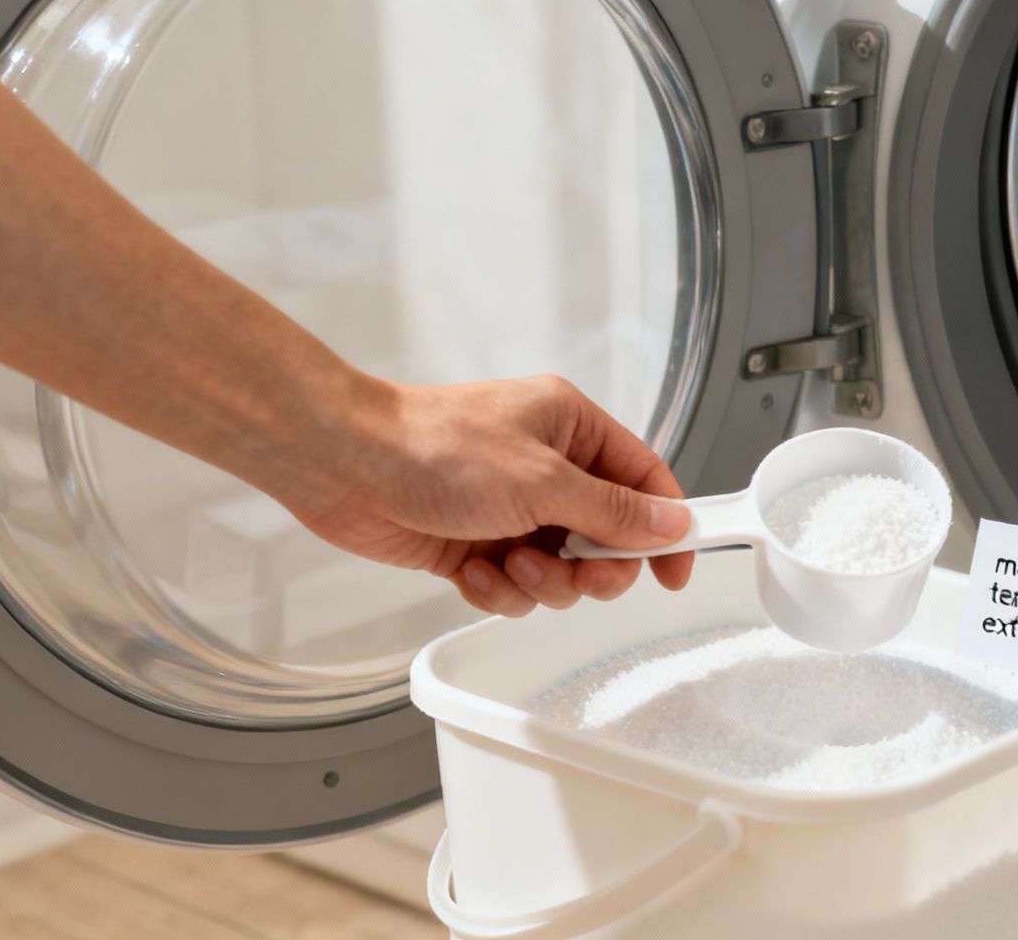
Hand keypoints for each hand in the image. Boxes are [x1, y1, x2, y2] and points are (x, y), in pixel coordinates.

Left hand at [284, 374, 693, 616]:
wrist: (343, 464)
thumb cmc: (433, 447)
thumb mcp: (542, 480)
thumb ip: (614, 509)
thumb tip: (671, 522)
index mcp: (572, 428)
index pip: (645, 479)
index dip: (666, 528)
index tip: (674, 573)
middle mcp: (547, 466)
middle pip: (608, 537)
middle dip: (593, 568)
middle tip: (578, 575)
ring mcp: (511, 508)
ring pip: (562, 570)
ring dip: (541, 582)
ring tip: (508, 565)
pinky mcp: (476, 543)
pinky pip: (515, 586)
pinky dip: (498, 590)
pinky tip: (471, 572)